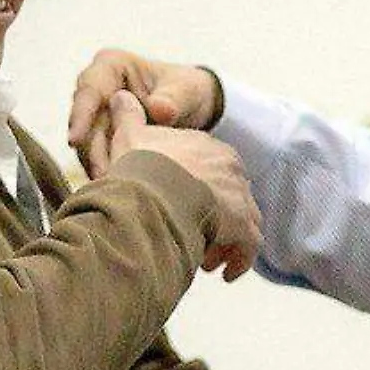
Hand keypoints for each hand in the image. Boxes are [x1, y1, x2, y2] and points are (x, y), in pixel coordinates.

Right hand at [68, 49, 218, 177]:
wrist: (193, 107)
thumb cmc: (188, 90)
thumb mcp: (187, 90)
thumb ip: (173, 99)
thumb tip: (159, 109)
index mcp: (111, 66)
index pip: (89, 89)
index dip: (80, 115)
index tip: (75, 139)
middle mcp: (98, 89)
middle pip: (83, 122)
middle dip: (91, 150)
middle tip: (103, 175)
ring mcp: (97, 115)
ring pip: (86, 144)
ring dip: (97, 165)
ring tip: (112, 185)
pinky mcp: (101, 138)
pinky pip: (97, 157)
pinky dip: (107, 171)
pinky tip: (118, 187)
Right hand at [102, 91, 259, 281]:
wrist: (151, 191)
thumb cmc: (137, 167)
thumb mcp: (129, 136)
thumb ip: (128, 116)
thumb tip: (120, 95)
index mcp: (208, 146)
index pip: (213, 171)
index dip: (199, 193)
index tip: (182, 211)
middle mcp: (230, 169)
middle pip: (231, 198)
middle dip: (215, 221)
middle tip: (196, 241)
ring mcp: (239, 196)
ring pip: (243, 224)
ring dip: (226, 242)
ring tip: (206, 260)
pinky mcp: (243, 225)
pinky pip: (249, 247)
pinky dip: (239, 260)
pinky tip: (225, 274)